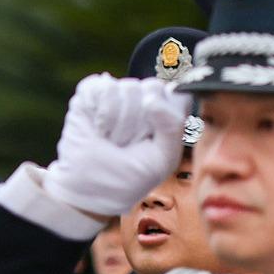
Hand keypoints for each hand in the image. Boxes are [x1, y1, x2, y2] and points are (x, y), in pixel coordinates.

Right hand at [41, 74, 192, 218]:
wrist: (93, 186)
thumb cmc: (133, 175)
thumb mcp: (165, 158)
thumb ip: (172, 127)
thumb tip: (152, 99)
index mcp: (169, 114)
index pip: (181, 94)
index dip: (170, 112)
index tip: (157, 136)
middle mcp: (145, 98)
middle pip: (154, 87)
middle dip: (144, 120)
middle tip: (133, 142)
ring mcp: (119, 93)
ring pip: (129, 88)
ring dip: (122, 122)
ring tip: (115, 140)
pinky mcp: (93, 91)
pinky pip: (105, 87)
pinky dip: (104, 113)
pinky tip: (101, 129)